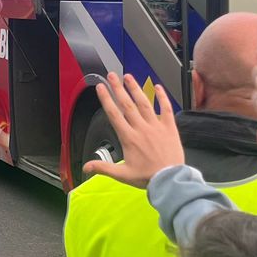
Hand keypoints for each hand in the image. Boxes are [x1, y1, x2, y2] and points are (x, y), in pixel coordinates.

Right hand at [82, 73, 182, 187]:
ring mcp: (156, 126)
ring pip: (144, 103)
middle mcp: (141, 128)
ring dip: (135, 89)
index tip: (101, 88)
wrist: (170, 180)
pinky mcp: (169, 127)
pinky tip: (158, 87)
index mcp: (129, 138)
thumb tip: (86, 167)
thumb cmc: (147, 177)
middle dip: (118, 88)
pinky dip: (162, 97)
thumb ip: (103, 168)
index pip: (114, 114)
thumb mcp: (122, 175)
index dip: (106, 99)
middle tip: (112, 76)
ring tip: (128, 77)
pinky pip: (166, 108)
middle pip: (127, 104)